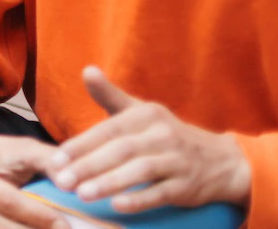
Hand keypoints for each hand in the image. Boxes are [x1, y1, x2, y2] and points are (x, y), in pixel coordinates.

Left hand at [48, 67, 250, 213]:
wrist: (220, 161)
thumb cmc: (165, 135)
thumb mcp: (140, 112)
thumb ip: (110, 96)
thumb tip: (87, 70)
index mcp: (147, 114)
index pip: (109, 129)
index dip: (81, 144)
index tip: (56, 159)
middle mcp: (163, 134)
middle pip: (121, 150)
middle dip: (88, 165)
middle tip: (61, 180)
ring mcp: (177, 160)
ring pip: (140, 171)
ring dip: (109, 182)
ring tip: (81, 194)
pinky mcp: (187, 186)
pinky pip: (161, 193)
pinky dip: (139, 199)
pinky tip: (116, 206)